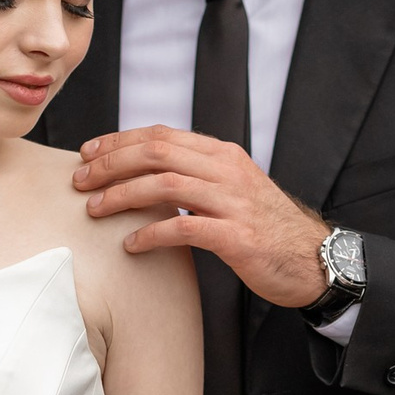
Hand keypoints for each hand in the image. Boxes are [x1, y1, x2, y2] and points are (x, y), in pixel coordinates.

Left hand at [73, 127, 329, 307]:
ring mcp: (234, 203)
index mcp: (223, 155)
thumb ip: (197, 176)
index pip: (161, 135)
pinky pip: (185, 228)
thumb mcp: (233, 189)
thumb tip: (147, 172)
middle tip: (80, 181)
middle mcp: (228, 171)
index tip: (88, 153)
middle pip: (157, 152)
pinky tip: (132, 244)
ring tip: (95, 209)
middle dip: (111, 164)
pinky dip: (152, 233)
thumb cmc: (266, 228)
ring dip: (122, 195)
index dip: (119, 141)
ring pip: (165, 184)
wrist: (313, 259)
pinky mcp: (238, 237)